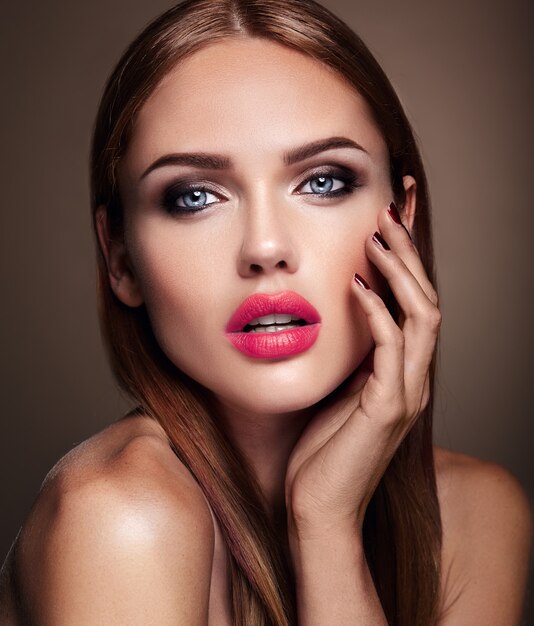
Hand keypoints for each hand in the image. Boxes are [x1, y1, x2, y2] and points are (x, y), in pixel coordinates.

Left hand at [285, 202, 440, 539]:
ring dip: (401, 271)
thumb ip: (350, 353)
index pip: (414, 301)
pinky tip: (356, 284)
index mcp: (401, 372)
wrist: (319, 507)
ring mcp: (405, 393)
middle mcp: (412, 378)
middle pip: (427, 298)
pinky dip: (377, 311)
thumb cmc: (322, 450)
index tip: (396, 213)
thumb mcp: (338, 388)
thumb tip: (339, 310)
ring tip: (378, 232)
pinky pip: (390, 348)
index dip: (410, 256)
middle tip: (392, 205)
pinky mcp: (387, 409)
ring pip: (422, 316)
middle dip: (410, 249)